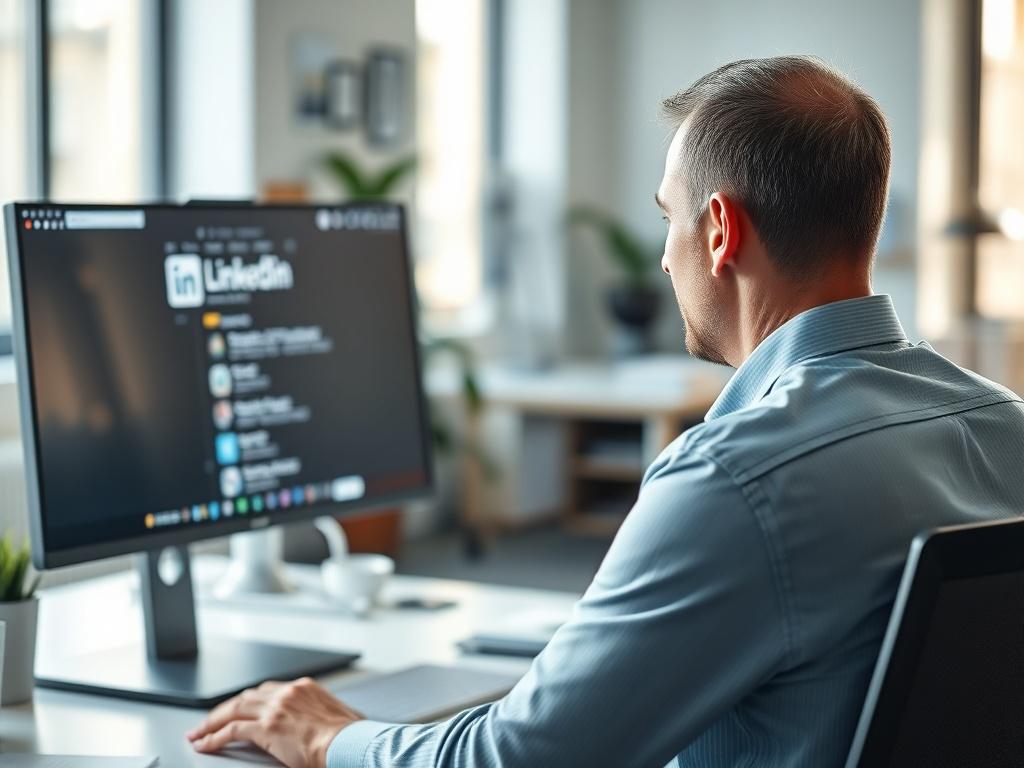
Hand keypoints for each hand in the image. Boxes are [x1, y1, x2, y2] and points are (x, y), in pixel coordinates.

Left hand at [187, 677, 363, 766]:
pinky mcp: (266, 727)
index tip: (237, 709)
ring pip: (233, 710)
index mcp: (304, 687)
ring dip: (212, 722)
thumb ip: (321, 712)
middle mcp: (287, 692)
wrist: (348, 743)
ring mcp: (275, 708)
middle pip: (245, 697)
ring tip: (198, 733)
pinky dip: (214, 738)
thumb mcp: (338, 714)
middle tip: (208, 721)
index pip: (266, 690)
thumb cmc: (349, 735)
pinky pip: (231, 731)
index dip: (247, 701)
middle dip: (223, 710)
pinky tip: (205, 745)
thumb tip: (324, 723)